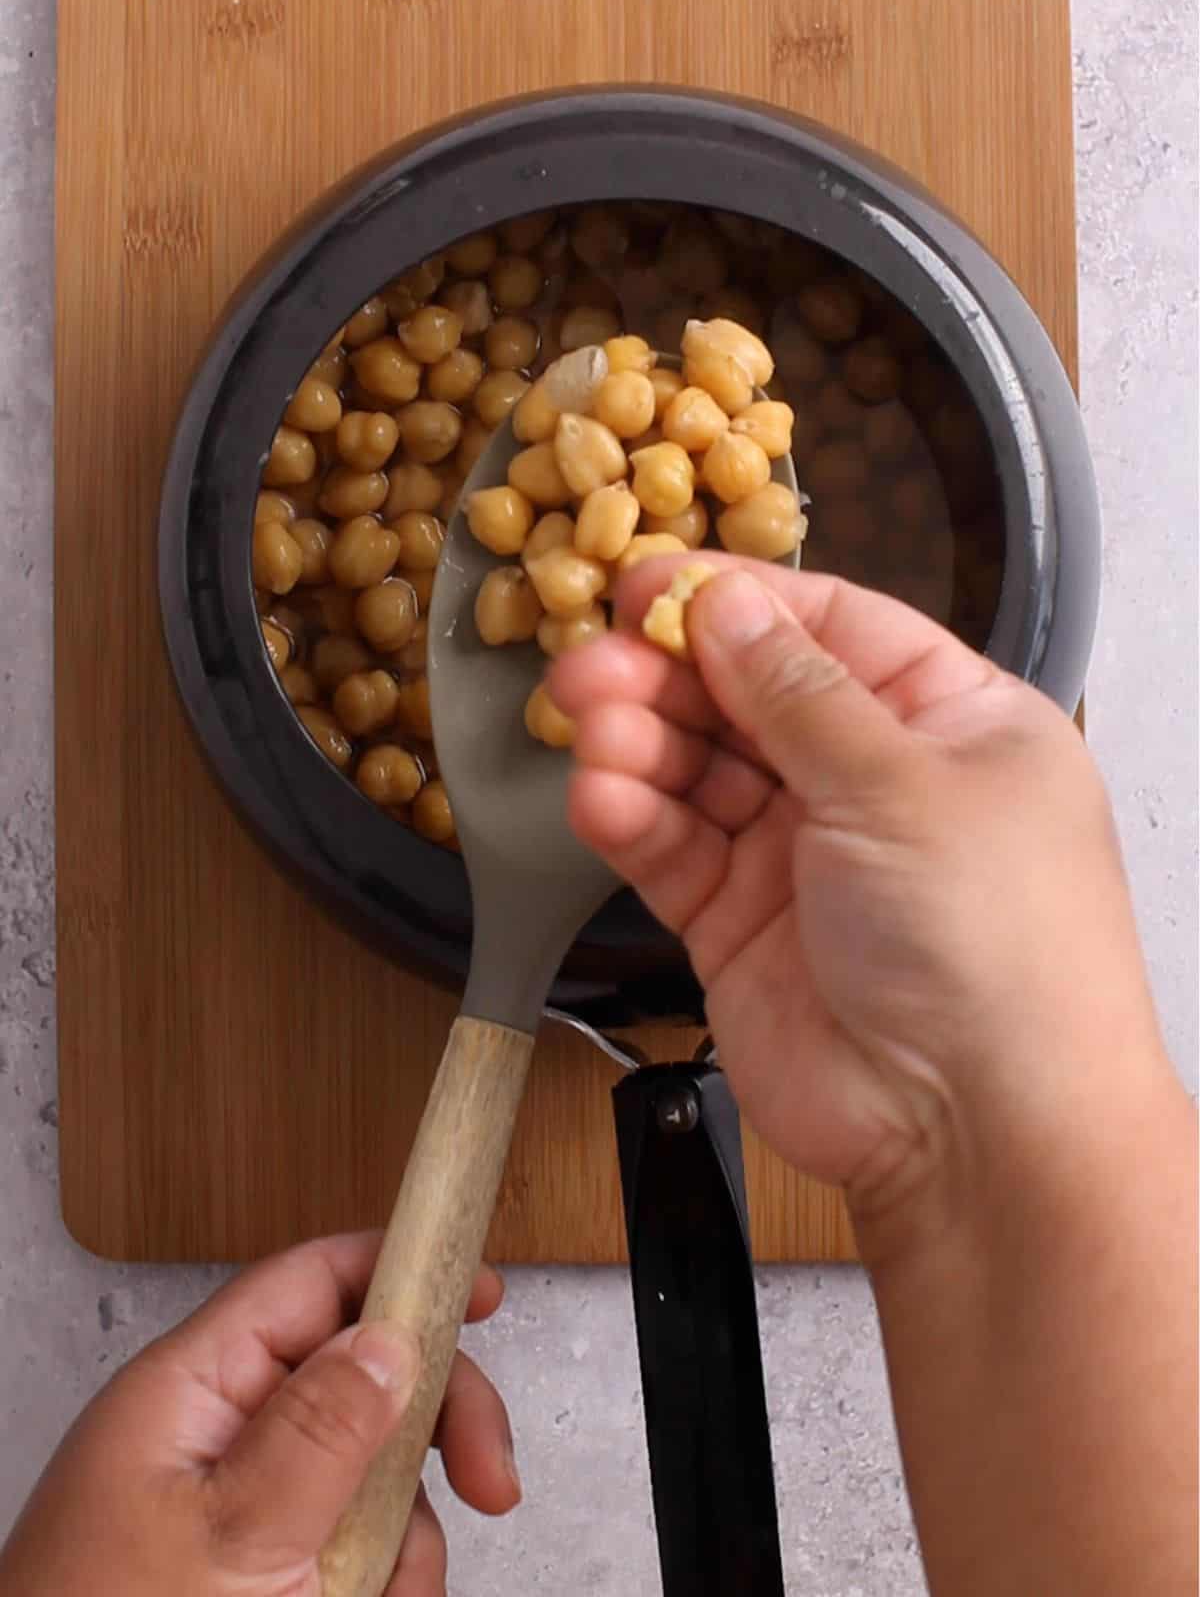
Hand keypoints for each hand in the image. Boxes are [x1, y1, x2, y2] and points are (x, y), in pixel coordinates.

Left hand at [0, 1233, 517, 1596]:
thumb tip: (390, 1337)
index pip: (309, 1284)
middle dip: (434, 1427)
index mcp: (189, 1393)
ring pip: (369, 1477)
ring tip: (383, 1596)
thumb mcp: (234, 1539)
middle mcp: (216, 1437)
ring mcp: (239, 1508)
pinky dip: (380, 1581)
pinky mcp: (257, 1571)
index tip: (481, 1290)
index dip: (399, 1270)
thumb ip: (320, 1431)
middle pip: (359, 1379)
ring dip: (403, 1537)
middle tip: (489, 1478)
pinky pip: (351, 1547)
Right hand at [550, 558, 1174, 1242]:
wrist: (974, 1132)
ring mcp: (804, 855)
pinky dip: (633, 820)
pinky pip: (674, 851)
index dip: (737, 601)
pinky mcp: (740, 925)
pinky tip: (600, 797)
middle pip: (747, 696)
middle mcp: (875, 782)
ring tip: (589, 725)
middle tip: (594, 661)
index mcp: (948, 723)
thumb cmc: (993, 946)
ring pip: (699, 771)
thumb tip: (725, 601)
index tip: (649, 582)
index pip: (828, 630)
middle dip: (668, 673)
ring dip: (638, 742)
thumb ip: (798, 690)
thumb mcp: (903, 782)